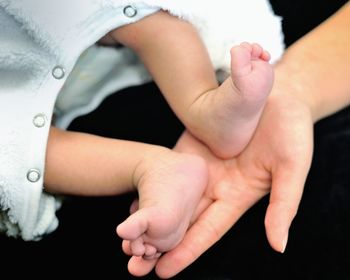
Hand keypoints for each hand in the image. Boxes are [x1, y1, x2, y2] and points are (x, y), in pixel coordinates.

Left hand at [121, 91, 313, 277]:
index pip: (209, 230)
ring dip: (151, 217)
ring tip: (125, 236)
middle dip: (161, 242)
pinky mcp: (189, 148)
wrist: (278, 94)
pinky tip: (132, 199)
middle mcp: (215, 186)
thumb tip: (278, 246)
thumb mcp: (292, 167)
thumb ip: (283, 205)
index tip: (164, 272)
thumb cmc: (292, 131)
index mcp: (238, 195)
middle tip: (133, 262)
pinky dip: (150, 186)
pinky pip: (166, 170)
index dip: (188, 251)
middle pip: (184, 220)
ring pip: (171, 199)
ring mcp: (200, 168)